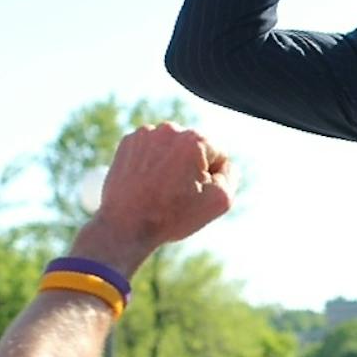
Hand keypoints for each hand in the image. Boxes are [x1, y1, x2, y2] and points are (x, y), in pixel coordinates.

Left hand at [73, 124, 235, 273]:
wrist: (125, 227)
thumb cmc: (172, 216)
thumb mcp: (218, 201)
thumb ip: (231, 176)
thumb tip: (225, 164)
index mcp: (194, 139)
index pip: (218, 155)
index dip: (211, 179)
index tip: (193, 195)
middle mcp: (169, 129)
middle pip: (194, 149)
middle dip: (190, 169)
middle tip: (175, 194)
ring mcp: (144, 134)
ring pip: (171, 148)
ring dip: (171, 165)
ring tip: (159, 189)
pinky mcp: (127, 142)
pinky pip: (150, 150)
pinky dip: (151, 164)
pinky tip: (146, 183)